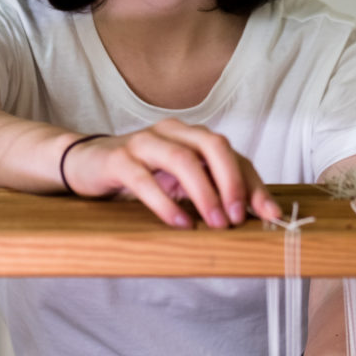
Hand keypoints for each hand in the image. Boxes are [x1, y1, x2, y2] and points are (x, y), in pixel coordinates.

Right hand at [61, 118, 280, 227]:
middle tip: (238, 217)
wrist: (85, 163)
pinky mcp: (118, 160)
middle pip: (213, 145)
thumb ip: (211, 190)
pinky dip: (165, 202)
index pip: (233, 155)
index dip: (253, 184)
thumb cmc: (141, 173)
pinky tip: (179, 222)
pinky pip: (144, 179)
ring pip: (182, 160)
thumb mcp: (179, 181)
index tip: (270, 213)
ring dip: (203, 193)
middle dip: (231, 182)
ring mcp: (143, 143)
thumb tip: (252, 217)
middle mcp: (172, 132)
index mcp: (192, 136)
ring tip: (215, 223)